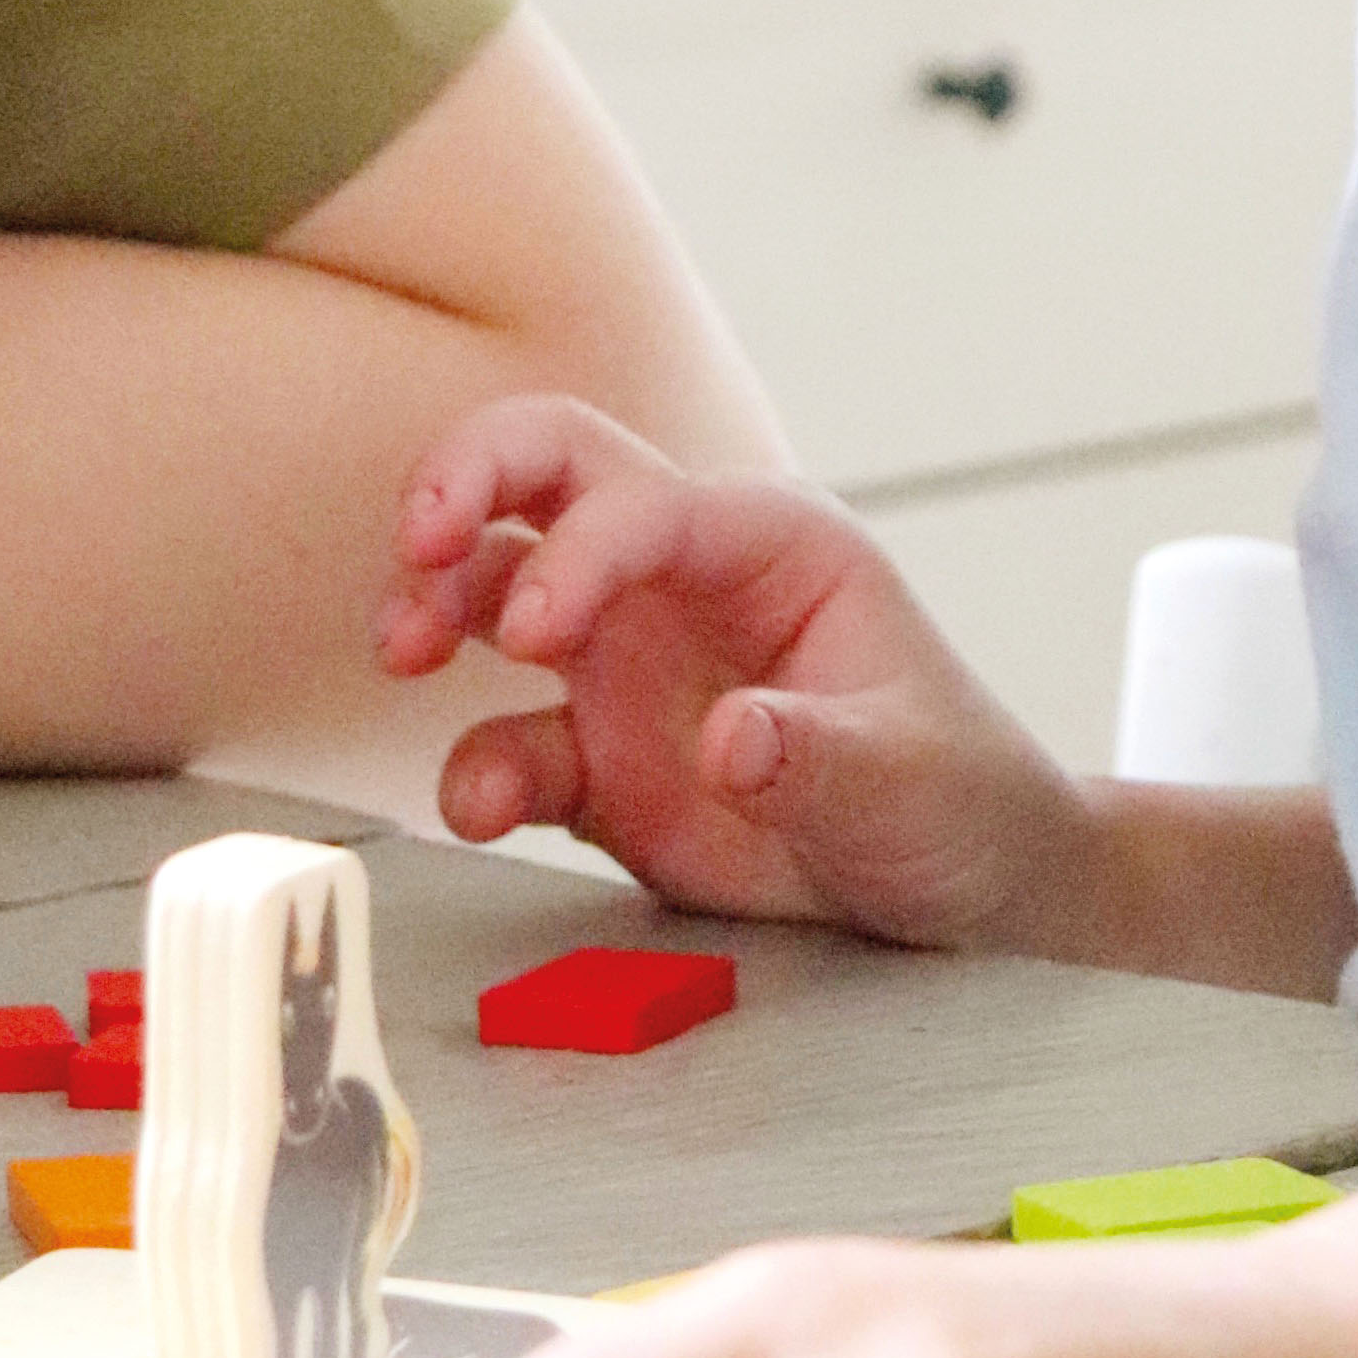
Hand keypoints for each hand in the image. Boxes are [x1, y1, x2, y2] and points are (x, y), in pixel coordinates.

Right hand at [376, 394, 1080, 945]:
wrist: (959, 887)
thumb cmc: (957, 792)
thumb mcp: (913, 776)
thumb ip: (824, 758)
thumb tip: (731, 744)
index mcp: (770, 543)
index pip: (644, 503)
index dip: (578, 551)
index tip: (532, 631)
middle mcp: (684, 578)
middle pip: (550, 470)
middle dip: (468, 478)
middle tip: (419, 538)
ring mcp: (631, 661)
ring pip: (499, 583)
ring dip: (435, 600)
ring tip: (398, 651)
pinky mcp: (599, 757)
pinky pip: (511, 740)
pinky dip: (476, 765)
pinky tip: (476, 808)